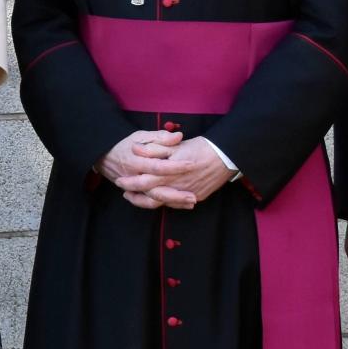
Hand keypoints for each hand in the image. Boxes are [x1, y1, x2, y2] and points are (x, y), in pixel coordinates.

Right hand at [97, 130, 190, 209]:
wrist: (104, 155)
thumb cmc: (126, 144)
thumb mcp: (141, 136)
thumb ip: (160, 137)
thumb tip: (178, 136)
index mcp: (137, 160)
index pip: (158, 166)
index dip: (175, 166)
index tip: (192, 165)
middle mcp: (135, 177)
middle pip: (156, 189)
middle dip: (176, 194)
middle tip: (194, 196)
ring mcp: (134, 188)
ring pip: (153, 199)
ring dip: (173, 202)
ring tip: (191, 202)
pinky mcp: (135, 193)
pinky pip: (148, 203)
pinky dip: (163, 205)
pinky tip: (179, 205)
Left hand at [114, 136, 232, 208]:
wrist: (227, 156)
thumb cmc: (201, 147)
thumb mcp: (176, 145)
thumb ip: (155, 148)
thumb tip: (136, 148)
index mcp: (171, 171)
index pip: (146, 179)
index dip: (132, 181)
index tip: (120, 181)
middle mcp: (178, 185)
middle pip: (152, 194)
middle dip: (136, 195)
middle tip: (125, 193)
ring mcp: (188, 193)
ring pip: (164, 202)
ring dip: (148, 201)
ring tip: (137, 197)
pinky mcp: (197, 196)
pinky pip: (178, 203)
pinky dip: (167, 202)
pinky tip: (159, 199)